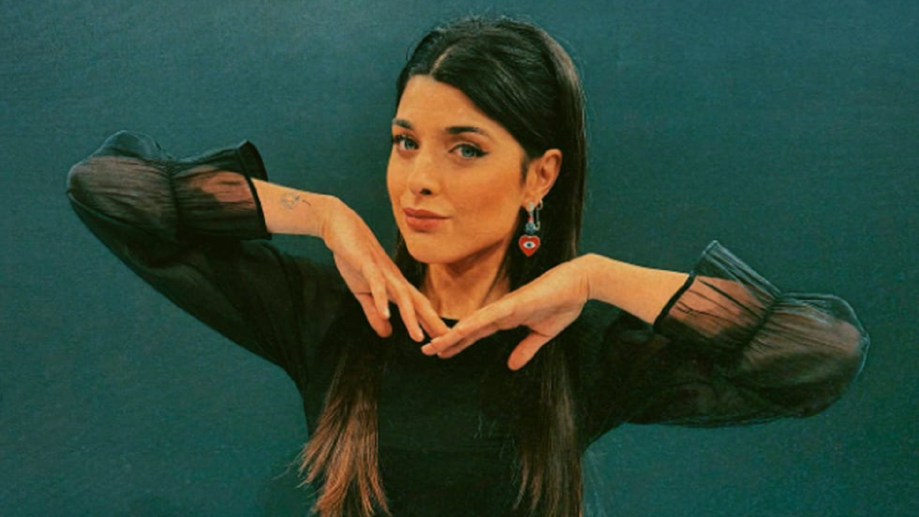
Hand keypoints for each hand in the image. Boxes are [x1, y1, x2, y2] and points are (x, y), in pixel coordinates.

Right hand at [321, 198, 446, 340]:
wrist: (340, 226)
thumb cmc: (354, 258)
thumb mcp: (362, 292)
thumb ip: (374, 312)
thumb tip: (387, 333)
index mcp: (395, 285)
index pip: (418, 307)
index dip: (431, 324)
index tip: (444, 341)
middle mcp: (395, 279)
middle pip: (418, 302)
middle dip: (431, 322)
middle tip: (445, 342)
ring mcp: (383, 271)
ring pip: (401, 296)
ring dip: (410, 317)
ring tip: (417, 337)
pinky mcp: (367, 264)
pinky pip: (377, 284)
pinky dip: (381, 300)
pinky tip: (386, 315)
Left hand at [421, 257, 592, 369]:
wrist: (580, 283)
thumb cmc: (563, 303)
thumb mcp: (543, 335)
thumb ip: (526, 349)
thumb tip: (512, 365)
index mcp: (506, 318)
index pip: (476, 333)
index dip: (458, 343)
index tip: (441, 352)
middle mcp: (501, 311)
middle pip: (469, 328)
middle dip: (448, 340)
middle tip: (426, 351)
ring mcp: (506, 306)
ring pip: (474, 322)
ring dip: (454, 334)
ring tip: (435, 345)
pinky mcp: (516, 303)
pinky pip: (491, 315)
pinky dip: (475, 323)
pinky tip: (460, 331)